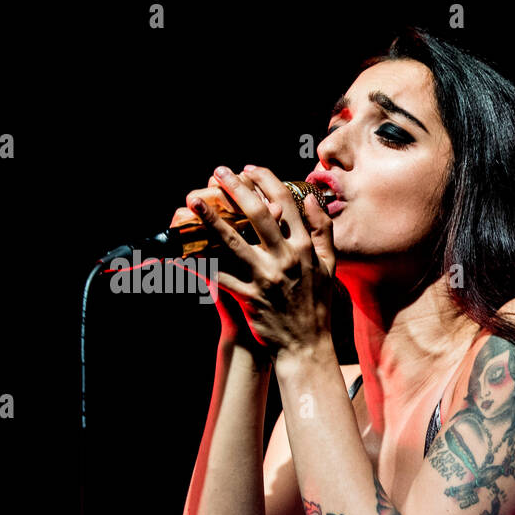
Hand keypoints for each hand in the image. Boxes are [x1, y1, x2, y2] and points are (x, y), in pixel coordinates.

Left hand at [190, 164, 337, 359]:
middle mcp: (287, 259)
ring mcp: (267, 278)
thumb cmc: (317, 305)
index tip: (250, 169)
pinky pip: (220, 275)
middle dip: (237, 188)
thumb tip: (311, 200)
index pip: (287, 204)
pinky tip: (184, 249)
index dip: (267, 181)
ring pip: (234, 241)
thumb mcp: (330, 266)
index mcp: (306, 249)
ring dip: (211, 218)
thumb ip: (323, 231)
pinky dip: (202, 263)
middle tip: (220, 171)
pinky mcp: (249, 296)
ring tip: (193, 200)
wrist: (306, 346)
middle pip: (259, 214)